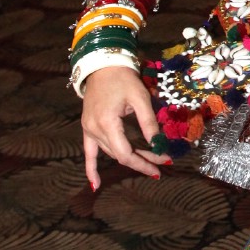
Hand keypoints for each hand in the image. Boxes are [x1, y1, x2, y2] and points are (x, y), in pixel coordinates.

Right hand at [81, 66, 171, 189]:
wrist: (103, 64)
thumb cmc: (123, 79)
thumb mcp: (140, 98)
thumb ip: (148, 123)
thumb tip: (159, 145)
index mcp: (107, 123)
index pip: (126, 153)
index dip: (144, 162)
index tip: (163, 162)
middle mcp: (94, 130)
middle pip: (119, 155)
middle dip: (142, 160)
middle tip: (162, 161)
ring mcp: (88, 130)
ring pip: (110, 153)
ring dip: (128, 159)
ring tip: (149, 162)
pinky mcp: (87, 127)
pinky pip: (88, 153)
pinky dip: (91, 169)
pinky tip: (95, 185)